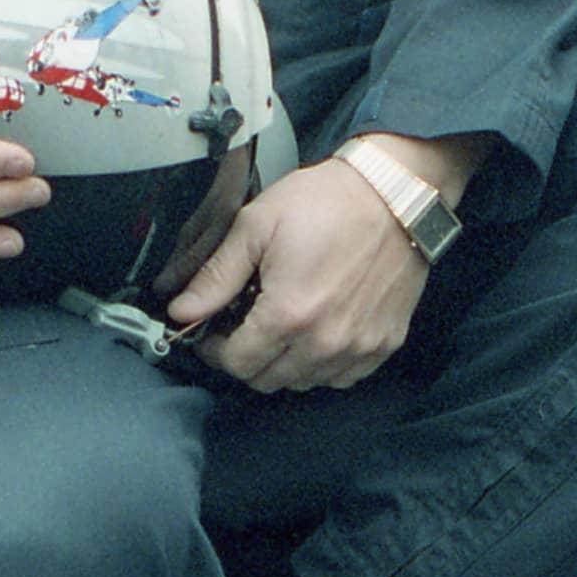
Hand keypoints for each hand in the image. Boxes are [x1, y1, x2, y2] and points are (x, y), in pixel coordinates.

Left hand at [165, 157, 427, 391]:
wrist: (395, 194)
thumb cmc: (326, 203)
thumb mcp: (256, 226)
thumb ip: (216, 276)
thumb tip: (181, 312)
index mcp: (287, 316)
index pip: (236, 364)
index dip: (214, 349)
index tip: (213, 331)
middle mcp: (324, 343)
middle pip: (266, 380)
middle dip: (246, 357)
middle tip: (244, 324)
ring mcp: (358, 348)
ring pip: (303, 382)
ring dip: (283, 362)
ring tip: (282, 323)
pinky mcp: (384, 344)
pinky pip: (341, 377)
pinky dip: (322, 363)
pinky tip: (317, 329)